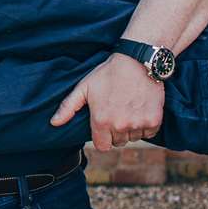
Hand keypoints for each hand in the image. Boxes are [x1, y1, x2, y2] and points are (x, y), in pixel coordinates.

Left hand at [50, 52, 164, 150]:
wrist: (137, 62)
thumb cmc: (107, 74)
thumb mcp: (84, 88)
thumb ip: (68, 107)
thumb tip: (54, 123)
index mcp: (101, 121)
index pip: (102, 146)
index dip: (102, 137)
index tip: (104, 126)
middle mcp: (120, 126)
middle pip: (118, 142)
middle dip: (116, 131)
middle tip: (117, 112)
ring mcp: (138, 124)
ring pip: (134, 137)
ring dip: (132, 128)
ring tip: (129, 108)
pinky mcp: (154, 120)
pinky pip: (149, 133)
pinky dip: (146, 125)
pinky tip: (140, 109)